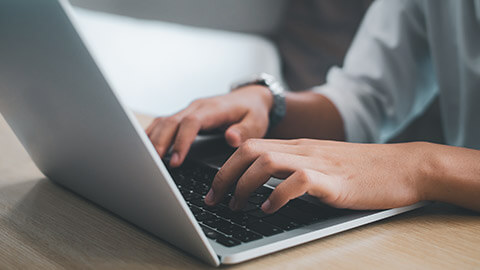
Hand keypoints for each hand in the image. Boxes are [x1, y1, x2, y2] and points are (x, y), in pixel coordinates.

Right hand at [146, 86, 272, 166]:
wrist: (250, 98)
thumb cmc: (253, 112)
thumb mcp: (256, 122)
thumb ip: (245, 131)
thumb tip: (231, 138)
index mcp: (213, 109)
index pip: (191, 122)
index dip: (182, 141)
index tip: (176, 160)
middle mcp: (197, 107)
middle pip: (171, 121)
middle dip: (161, 142)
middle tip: (154, 163)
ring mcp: (188, 110)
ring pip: (164, 121)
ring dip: (153, 139)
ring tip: (146, 159)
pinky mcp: (184, 116)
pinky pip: (163, 123)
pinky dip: (152, 134)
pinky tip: (145, 148)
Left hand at [205, 139, 427, 212]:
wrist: (404, 167)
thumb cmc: (364, 170)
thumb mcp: (322, 164)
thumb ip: (296, 169)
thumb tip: (265, 186)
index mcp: (298, 147)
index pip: (250, 147)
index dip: (226, 167)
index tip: (214, 189)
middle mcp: (303, 150)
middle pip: (250, 151)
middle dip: (224, 176)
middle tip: (215, 200)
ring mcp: (318, 163)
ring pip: (266, 161)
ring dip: (244, 185)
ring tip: (237, 206)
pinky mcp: (334, 181)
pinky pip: (297, 181)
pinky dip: (276, 196)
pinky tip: (268, 210)